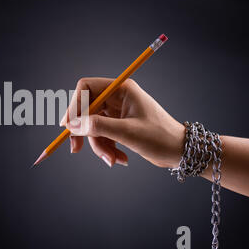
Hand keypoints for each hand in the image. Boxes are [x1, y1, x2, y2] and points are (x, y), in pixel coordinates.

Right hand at [60, 78, 185, 167]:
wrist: (180, 151)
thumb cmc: (160, 137)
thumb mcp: (128, 133)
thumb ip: (99, 127)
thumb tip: (73, 125)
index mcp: (121, 89)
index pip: (86, 88)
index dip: (74, 105)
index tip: (68, 126)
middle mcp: (117, 97)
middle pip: (86, 109)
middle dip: (84, 132)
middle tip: (76, 149)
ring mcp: (117, 111)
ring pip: (93, 126)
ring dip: (98, 145)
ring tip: (113, 160)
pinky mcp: (118, 124)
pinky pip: (102, 134)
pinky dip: (106, 148)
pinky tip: (119, 159)